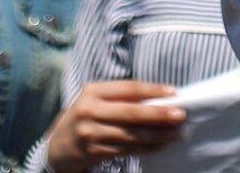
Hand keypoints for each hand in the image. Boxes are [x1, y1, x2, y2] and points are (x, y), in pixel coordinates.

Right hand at [45, 80, 186, 170]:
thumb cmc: (86, 116)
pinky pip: (127, 149)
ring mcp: (90, 133)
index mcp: (92, 91)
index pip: (128, 88)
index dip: (153, 90)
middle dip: (159, 114)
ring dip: (157, 135)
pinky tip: (160, 144)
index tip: (174, 93)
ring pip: (131, 135)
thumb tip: (160, 97)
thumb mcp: (96, 99)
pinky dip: (147, 148)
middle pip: (131, 113)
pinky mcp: (94, 152)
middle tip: (180, 115)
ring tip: (175, 133)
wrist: (58, 146)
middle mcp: (90, 110)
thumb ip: (121, 96)